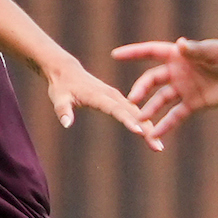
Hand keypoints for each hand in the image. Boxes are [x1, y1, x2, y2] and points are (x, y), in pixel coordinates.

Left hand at [41, 57, 161, 150]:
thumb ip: (63, 111)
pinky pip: (134, 112)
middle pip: (133, 113)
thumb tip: (66, 124)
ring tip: (159, 146)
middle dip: (147, 129)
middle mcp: (112, 95)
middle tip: (157, 146)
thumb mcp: (58, 98)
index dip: (128, 120)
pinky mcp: (118, 99)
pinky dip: (144, 122)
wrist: (67, 71)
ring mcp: (117, 97)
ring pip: (137, 113)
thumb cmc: (61, 87)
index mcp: (99, 95)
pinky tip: (152, 136)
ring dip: (149, 128)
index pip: (116, 109)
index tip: (140, 132)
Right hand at [111, 37, 217, 137]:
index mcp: (179, 55)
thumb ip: (196, 51)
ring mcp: (184, 89)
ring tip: (139, 122)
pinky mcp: (193, 104)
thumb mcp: (215, 53)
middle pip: (152, 81)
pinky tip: (155, 135)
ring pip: (160, 101)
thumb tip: (180, 44)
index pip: (151, 52)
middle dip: (140, 90)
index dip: (134, 53)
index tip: (115, 55)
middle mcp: (178, 72)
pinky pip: (175, 116)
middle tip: (131, 101)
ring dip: (150, 111)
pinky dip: (165, 126)